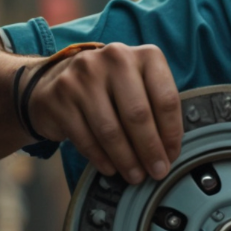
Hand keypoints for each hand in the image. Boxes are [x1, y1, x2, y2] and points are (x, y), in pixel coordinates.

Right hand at [27, 43, 182, 183]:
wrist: (58, 80)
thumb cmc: (110, 89)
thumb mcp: (139, 85)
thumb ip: (156, 109)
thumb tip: (168, 152)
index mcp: (144, 55)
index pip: (166, 98)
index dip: (171, 133)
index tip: (172, 155)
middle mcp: (115, 58)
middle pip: (138, 115)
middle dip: (150, 150)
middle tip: (157, 172)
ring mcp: (84, 75)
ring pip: (110, 130)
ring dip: (126, 159)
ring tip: (135, 175)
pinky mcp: (61, 95)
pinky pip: (85, 138)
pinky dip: (101, 158)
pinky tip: (110, 168)